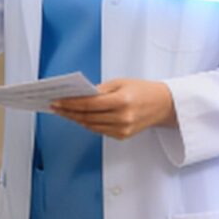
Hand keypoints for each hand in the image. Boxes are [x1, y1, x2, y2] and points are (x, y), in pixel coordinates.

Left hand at [48, 80, 177, 139]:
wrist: (163, 105)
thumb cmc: (142, 90)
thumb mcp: (120, 82)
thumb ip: (99, 90)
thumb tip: (78, 95)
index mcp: (122, 101)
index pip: (88, 104)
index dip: (70, 104)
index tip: (56, 101)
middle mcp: (122, 118)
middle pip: (87, 117)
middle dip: (68, 112)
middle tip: (55, 107)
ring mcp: (122, 129)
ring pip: (91, 126)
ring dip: (75, 119)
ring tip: (63, 112)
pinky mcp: (122, 136)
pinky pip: (99, 130)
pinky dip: (87, 123)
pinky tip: (78, 117)